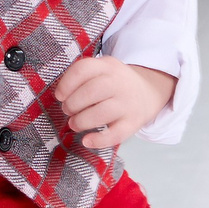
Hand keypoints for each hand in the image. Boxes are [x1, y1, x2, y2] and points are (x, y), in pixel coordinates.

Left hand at [51, 58, 175, 151]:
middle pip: (91, 91)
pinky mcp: (133, 123)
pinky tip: (87, 141)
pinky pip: (116, 134)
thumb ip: (83, 78)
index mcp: (107, 66)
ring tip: (74, 124)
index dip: (66, 84)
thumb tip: (61, 97)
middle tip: (67, 111)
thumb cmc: (115, 83)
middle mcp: (119, 82)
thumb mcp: (102, 70)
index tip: (60, 96)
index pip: (83, 69)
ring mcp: (128, 103)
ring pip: (102, 113)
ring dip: (82, 121)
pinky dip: (99, 140)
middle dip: (72, 104)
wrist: (148, 92)